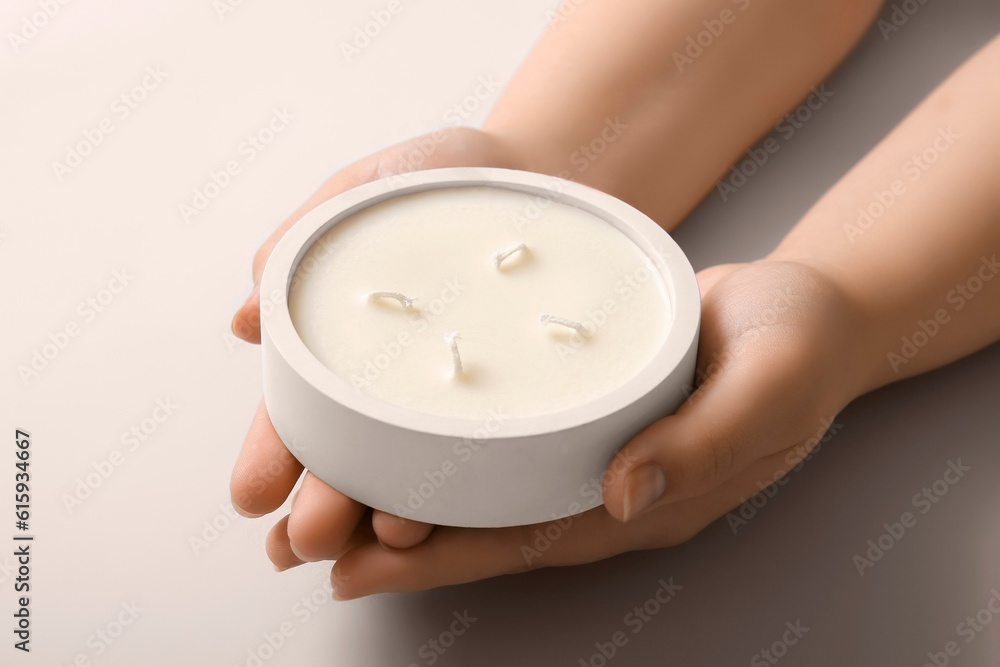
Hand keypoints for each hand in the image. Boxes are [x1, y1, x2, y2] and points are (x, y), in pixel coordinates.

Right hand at [229, 127, 527, 562]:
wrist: (544, 169)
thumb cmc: (440, 178)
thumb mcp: (361, 192)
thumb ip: (301, 241)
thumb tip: (244, 319)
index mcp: (347, 354)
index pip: (300, 416)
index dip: (273, 456)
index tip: (253, 493)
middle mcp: (398, 393)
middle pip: (352, 463)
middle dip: (326, 505)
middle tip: (312, 536)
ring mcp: (460, 404)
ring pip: (419, 477)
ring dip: (394, 514)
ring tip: (390, 533)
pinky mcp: (525, 405)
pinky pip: (499, 456)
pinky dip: (477, 489)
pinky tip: (466, 510)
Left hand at [279, 260, 869, 597]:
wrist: (808, 314)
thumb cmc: (793, 347)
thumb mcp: (769, 382)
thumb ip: (704, 439)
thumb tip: (620, 491)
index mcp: (642, 499)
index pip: (525, 541)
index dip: (441, 555)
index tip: (359, 562)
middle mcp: (603, 491)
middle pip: (484, 529)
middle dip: (393, 544)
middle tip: (302, 545)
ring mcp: (589, 456)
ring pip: (481, 493)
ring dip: (401, 498)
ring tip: (318, 502)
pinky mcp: (580, 416)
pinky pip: (499, 445)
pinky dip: (440, 450)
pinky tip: (390, 441)